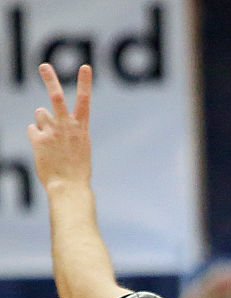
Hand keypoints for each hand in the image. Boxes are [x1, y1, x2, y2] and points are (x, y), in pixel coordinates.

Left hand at [27, 63, 92, 189]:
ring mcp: (52, 132)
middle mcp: (67, 127)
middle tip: (44, 66)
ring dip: (43, 122)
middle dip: (50, 80)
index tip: (85, 66)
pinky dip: (37, 137)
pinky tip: (44, 149)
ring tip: (51, 139)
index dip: (85, 82)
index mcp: (82, 128)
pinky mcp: (38, 139)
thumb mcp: (79, 146)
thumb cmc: (77, 169)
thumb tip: (41, 112)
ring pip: (40, 114)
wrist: (69, 186)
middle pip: (57, 97)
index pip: (85, 101)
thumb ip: (64, 127)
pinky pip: (33, 130)